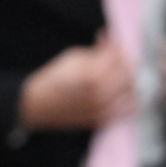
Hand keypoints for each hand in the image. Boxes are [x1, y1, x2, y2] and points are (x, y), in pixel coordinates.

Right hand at [19, 34, 134, 130]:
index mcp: (94, 75)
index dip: (117, 48)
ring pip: (132, 92)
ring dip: (128, 82)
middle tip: (115, 61)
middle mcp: (101, 94)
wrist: (33, 106)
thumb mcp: (73, 57)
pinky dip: (127, 101)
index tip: (111, 46)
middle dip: (123, 64)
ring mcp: (102, 110)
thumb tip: (114, 45)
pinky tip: (120, 94)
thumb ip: (98, 52)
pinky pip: (126, 111)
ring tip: (119, 77)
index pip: (120, 56)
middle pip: (130, 74)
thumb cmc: (51, 80)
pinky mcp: (100, 121)